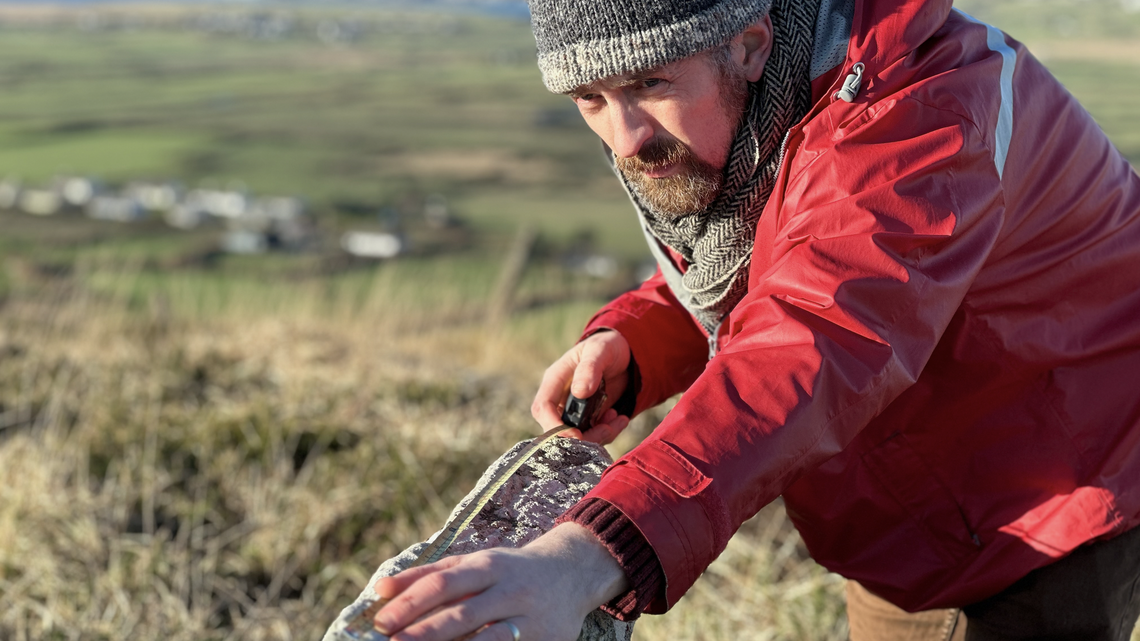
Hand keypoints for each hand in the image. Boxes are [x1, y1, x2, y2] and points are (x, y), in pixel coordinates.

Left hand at [372, 524, 629, 640]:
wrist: (572, 572)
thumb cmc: (509, 570)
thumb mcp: (473, 563)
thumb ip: (428, 574)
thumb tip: (380, 588)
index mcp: (488, 565)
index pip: (443, 583)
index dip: (411, 603)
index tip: (381, 622)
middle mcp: (509, 589)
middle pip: (462, 614)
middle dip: (424, 633)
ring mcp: (529, 618)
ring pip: (488, 640)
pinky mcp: (546, 640)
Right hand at [531, 330, 631, 444]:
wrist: (624, 354)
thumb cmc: (606, 346)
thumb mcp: (599, 350)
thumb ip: (589, 368)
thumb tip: (579, 392)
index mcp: (555, 380)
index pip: (542, 408)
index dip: (554, 426)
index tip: (576, 434)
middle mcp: (560, 398)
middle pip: (558, 429)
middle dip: (582, 437)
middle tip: (607, 430)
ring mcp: (574, 411)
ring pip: (577, 437)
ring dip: (599, 435)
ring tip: (619, 419)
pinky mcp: (589, 419)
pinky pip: (594, 435)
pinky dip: (609, 432)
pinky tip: (620, 418)